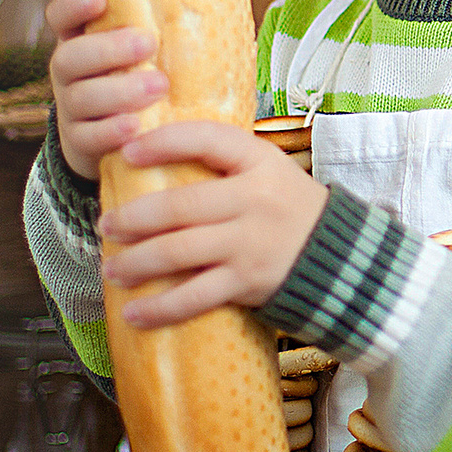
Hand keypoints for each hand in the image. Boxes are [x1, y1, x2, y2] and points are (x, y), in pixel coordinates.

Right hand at [48, 0, 166, 180]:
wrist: (122, 138)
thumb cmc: (140, 78)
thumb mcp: (142, 51)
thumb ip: (155, 25)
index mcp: (82, 40)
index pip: (62, 16)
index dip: (74, 4)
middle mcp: (70, 73)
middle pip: (70, 57)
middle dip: (108, 49)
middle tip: (148, 44)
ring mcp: (71, 108)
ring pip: (80, 98)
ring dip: (118, 91)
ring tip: (158, 87)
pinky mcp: (79, 142)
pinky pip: (87, 137)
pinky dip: (110, 131)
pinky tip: (134, 126)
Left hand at [100, 121, 329, 327]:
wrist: (345, 259)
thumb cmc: (292, 210)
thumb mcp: (271, 171)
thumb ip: (227, 163)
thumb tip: (162, 154)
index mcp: (259, 162)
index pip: (206, 139)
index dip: (163, 143)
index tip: (128, 152)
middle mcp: (254, 198)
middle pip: (181, 205)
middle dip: (134, 217)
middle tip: (106, 226)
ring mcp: (251, 241)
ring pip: (179, 251)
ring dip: (137, 262)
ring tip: (112, 269)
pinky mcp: (248, 281)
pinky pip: (195, 296)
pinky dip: (160, 306)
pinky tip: (134, 312)